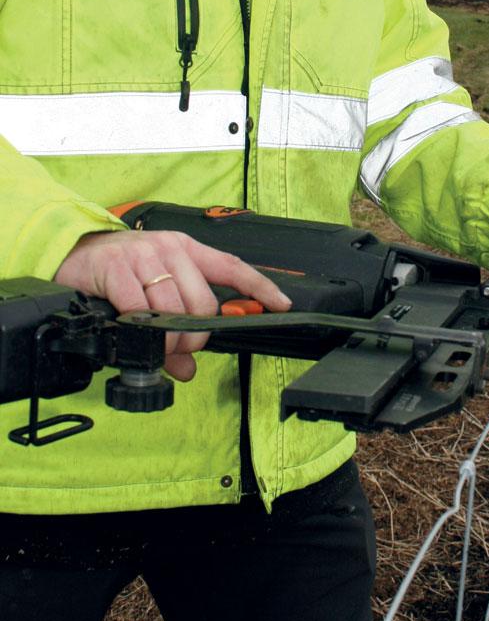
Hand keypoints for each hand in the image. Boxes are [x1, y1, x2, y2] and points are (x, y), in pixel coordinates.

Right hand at [55, 230, 291, 380]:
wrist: (74, 251)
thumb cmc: (121, 271)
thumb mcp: (153, 293)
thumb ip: (174, 330)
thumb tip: (188, 371)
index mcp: (187, 250)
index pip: (232, 266)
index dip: (260, 286)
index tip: (282, 304)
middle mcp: (170, 250)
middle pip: (203, 301)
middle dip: (196, 335)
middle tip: (181, 349)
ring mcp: (144, 256)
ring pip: (173, 308)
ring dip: (168, 338)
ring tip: (156, 345)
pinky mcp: (116, 267)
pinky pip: (138, 308)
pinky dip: (140, 328)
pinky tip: (133, 331)